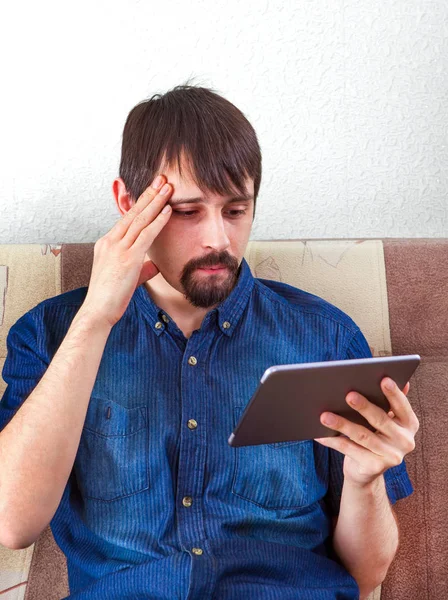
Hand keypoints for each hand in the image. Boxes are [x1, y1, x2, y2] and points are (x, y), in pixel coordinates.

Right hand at [81, 175, 172, 327]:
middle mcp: (111, 241)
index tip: (153, 190)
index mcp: (107, 243)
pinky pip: (146, 235)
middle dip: (149, 194)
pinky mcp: (128, 258)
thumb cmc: (109, 297)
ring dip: (156, 201)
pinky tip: (167, 210)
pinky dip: (158, 221)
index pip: (127, 218)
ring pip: (140, 219)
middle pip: (133, 212)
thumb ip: (141, 268)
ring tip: (168, 187)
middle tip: (161, 178)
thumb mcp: (127, 277)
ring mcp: (118, 248)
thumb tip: (154, 265)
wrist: (98, 311)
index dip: (141, 202)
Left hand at [314, 378, 418, 486]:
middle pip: (381, 420)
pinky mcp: (375, 467)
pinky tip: (319, 433)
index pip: (402, 406)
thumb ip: (387, 401)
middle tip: (349, 395)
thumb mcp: (384, 418)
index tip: (384, 379)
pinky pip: (349, 450)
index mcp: (410, 424)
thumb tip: (385, 376)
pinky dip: (333, 441)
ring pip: (362, 436)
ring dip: (342, 424)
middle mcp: (405, 441)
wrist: (366, 470)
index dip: (394, 393)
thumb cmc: (373, 434)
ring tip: (324, 415)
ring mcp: (392, 457)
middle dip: (363, 407)